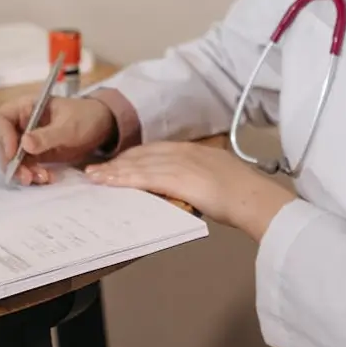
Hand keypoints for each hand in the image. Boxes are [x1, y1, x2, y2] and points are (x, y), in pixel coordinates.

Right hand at [0, 95, 120, 184]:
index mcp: (25, 108)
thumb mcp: (68, 126)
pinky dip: (32, 175)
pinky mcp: (34, 154)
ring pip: (12, 159)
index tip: (14, 153)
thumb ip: (47, 135)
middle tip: (27, 176)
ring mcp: (26, 140)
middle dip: (12, 162)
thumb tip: (24, 143)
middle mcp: (21, 123)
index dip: (2, 136)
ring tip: (42, 179)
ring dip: (22, 172)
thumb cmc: (85, 117)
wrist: (101, 126)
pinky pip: (25, 167)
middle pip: (2, 144)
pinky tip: (47, 178)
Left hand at [85, 142, 294, 241]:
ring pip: (138, 165)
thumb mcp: (217, 176)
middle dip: (119, 161)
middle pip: (142, 154)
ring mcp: (178, 164)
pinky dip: (122, 179)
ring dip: (114, 171)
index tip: (119, 161)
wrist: (251, 196)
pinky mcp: (174, 178)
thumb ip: (198, 178)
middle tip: (97, 169)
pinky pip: (142, 177)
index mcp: (194, 151)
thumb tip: (187, 187)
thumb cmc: (241, 193)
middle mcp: (183, 152)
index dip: (135, 155)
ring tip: (94, 177)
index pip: (156, 150)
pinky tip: (108, 182)